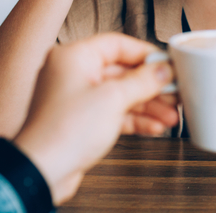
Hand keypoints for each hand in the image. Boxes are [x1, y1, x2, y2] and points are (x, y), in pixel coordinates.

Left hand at [12, 34, 177, 204]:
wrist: (41, 171)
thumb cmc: (64, 131)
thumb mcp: (113, 99)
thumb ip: (143, 81)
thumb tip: (163, 70)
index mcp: (74, 57)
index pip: (117, 44)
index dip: (146, 54)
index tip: (168, 64)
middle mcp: (72, 73)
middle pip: (121, 72)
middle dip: (151, 86)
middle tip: (174, 92)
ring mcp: (75, 98)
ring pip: (119, 95)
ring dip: (147, 105)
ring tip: (171, 115)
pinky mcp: (80, 121)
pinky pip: (112, 113)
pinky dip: (133, 119)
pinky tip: (154, 127)